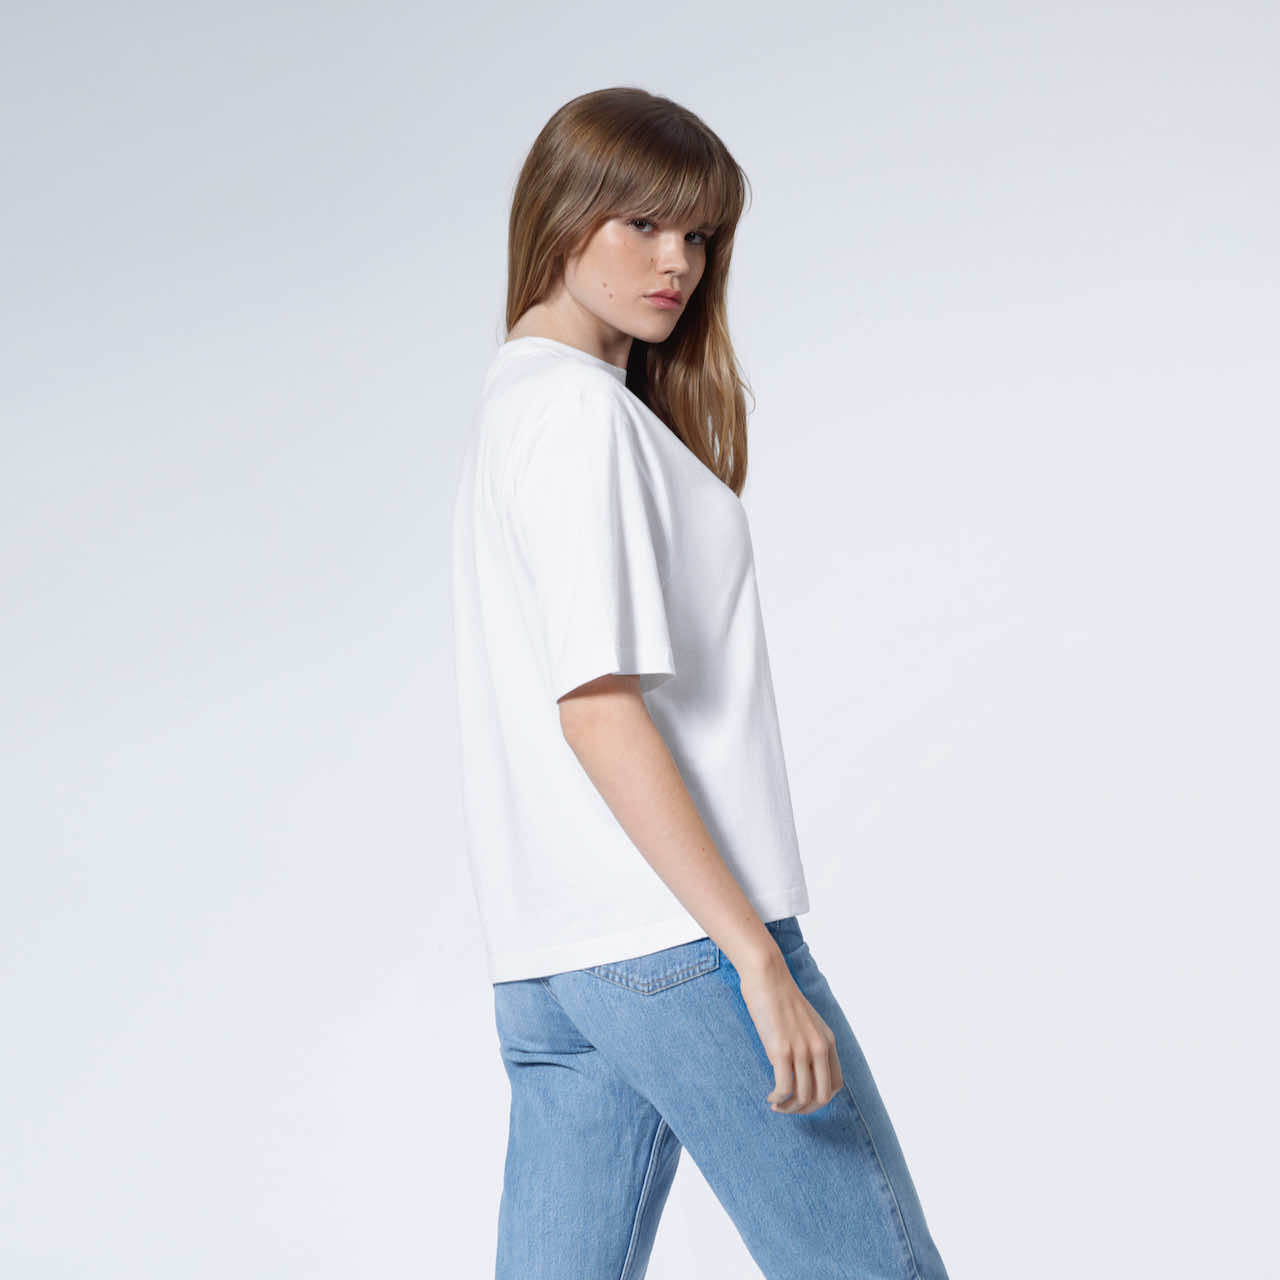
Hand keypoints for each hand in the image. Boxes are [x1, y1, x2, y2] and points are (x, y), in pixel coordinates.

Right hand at [737, 953, 843, 1114]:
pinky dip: (778, 1099)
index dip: (820, 1099)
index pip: (835, 1084)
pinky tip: (770, 1097)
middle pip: (823, 1096)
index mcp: (828, 1041)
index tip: (802, 1100)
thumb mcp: (806, 1021)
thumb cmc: (780, 997)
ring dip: (789, 1108)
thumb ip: (810, 1041)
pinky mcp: (782, 1050)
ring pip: (804, 1097)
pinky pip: (784, 1089)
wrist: (767, 976)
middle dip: (805, 1109)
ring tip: (776, 1105)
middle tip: (788, 1108)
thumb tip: (803, 1066)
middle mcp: (819, 1047)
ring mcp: (802, 1050)